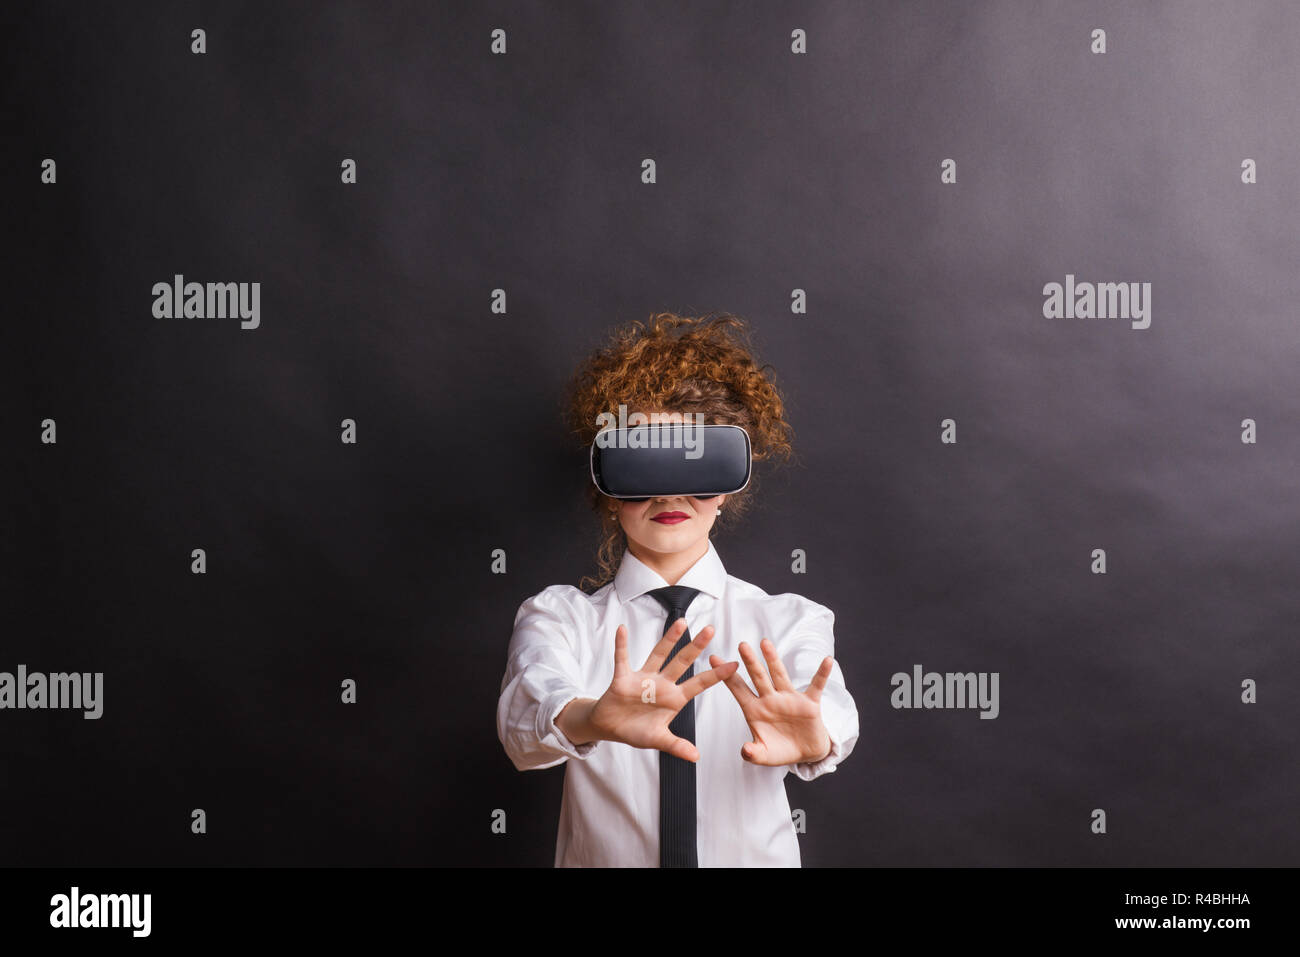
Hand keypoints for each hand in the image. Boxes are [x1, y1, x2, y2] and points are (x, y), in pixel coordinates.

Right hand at [584, 620, 738, 761]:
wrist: (610, 727)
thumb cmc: (636, 731)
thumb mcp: (658, 740)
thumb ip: (676, 746)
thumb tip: (696, 757)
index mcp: (674, 699)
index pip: (699, 684)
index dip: (716, 675)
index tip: (734, 664)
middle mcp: (662, 684)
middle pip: (682, 662)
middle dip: (696, 647)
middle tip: (711, 629)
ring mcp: (643, 679)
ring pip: (658, 655)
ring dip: (669, 640)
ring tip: (681, 623)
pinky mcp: (623, 678)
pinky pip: (622, 658)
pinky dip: (622, 645)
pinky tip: (623, 630)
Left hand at [709, 639, 832, 765]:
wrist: (805, 753)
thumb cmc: (780, 750)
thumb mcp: (764, 755)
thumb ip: (753, 753)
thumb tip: (745, 751)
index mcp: (755, 710)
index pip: (738, 689)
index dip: (727, 676)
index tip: (713, 659)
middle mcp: (770, 699)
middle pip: (758, 677)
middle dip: (750, 662)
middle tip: (741, 645)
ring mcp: (789, 699)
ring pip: (780, 675)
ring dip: (773, 660)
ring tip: (765, 643)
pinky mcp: (809, 703)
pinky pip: (816, 686)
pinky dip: (822, 674)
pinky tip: (827, 661)